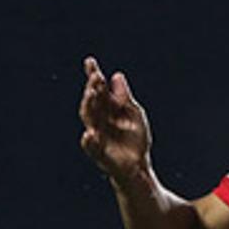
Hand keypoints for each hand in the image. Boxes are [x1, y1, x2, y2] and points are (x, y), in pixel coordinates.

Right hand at [78, 56, 152, 180]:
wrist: (139, 167)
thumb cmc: (134, 140)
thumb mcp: (134, 114)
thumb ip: (124, 98)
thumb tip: (117, 76)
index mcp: (106, 111)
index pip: (98, 91)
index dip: (93, 77)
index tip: (90, 62)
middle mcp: (99, 122)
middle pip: (92, 103)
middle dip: (93, 89)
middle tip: (96, 77)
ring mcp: (98, 138)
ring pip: (90, 120)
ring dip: (90, 106)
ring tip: (92, 93)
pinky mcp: (101, 155)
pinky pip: (93, 148)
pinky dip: (90, 142)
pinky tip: (90, 134)